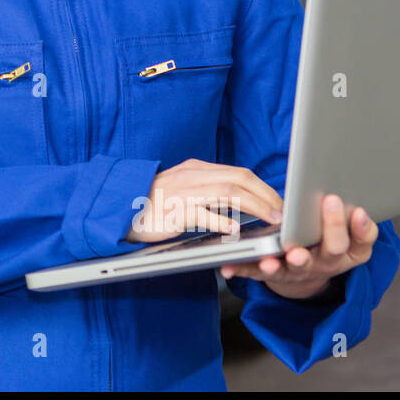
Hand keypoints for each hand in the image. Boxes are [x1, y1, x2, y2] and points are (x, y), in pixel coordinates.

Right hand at [125, 159, 283, 242]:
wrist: (116, 209)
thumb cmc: (151, 205)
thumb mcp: (181, 191)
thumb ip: (206, 191)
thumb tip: (237, 200)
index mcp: (195, 170)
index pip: (238, 173)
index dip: (264, 187)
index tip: (280, 203)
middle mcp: (191, 176)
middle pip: (239, 179)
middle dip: (266, 195)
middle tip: (283, 212)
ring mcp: (181, 192)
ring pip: (227, 192)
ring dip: (255, 206)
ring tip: (271, 219)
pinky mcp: (171, 211)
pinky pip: (201, 213)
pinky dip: (221, 220)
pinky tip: (235, 229)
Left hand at [219, 194, 377, 299]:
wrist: (306, 276)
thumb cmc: (324, 242)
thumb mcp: (344, 235)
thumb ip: (347, 218)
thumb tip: (345, 195)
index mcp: (347, 252)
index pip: (360, 242)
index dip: (362, 228)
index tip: (359, 210)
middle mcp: (326, 262)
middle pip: (333, 250)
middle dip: (331, 229)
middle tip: (328, 205)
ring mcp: (300, 271)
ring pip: (296, 267)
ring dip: (289, 260)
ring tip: (280, 254)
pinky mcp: (273, 275)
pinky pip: (256, 273)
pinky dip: (242, 269)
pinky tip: (228, 266)